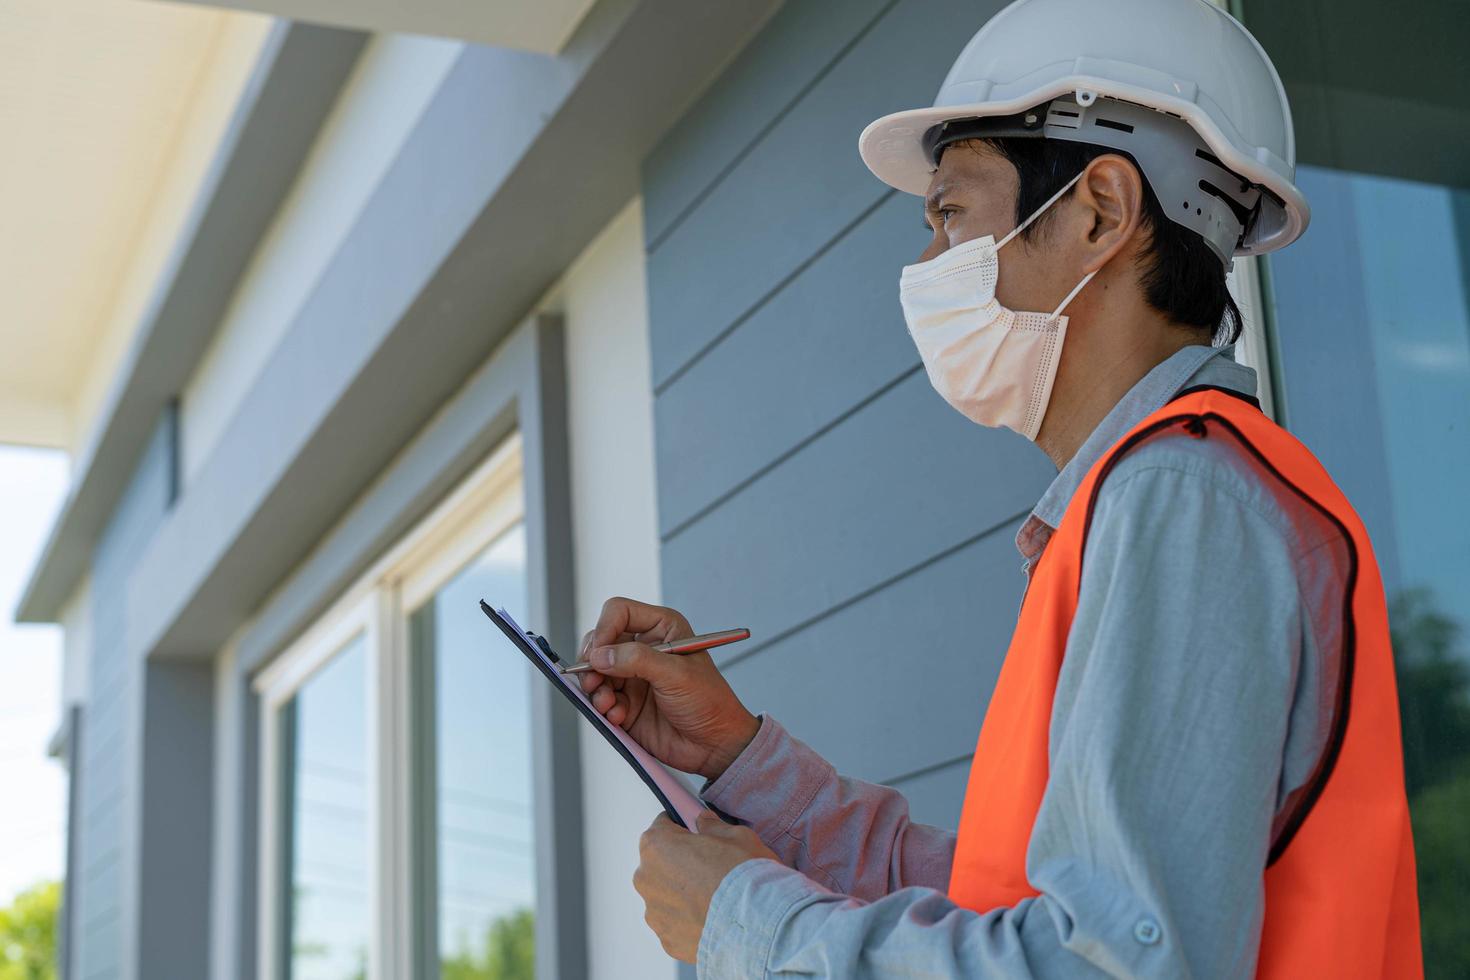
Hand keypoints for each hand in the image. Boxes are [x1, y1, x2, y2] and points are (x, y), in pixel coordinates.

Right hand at [576, 597, 759, 779]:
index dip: (604, 628)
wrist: (714, 745)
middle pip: (600, 641)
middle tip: (593, 680)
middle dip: (592, 661)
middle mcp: (644, 647)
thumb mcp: (676, 674)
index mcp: (662, 629)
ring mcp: (633, 675)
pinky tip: (619, 717)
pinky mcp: (626, 701)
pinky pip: (600, 696)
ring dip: (595, 687)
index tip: (598, 653)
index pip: (619, 612)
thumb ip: (637, 660)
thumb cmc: (709, 702)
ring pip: (595, 670)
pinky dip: (604, 707)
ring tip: (607, 703)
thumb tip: (600, 655)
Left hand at [635, 811, 778, 961]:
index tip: (697, 836)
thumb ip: (712, 826)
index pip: (663, 827)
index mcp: (657, 845)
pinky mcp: (667, 940)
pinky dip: (689, 921)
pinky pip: (675, 924)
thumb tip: (704, 823)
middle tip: (712, 868)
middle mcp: (647, 879)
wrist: (757, 924)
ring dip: (683, 895)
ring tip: (715, 897)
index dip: (683, 829)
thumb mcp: (735, 835)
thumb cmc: (744, 876)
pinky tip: (713, 917)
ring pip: (666, 897)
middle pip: (661, 864)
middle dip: (681, 864)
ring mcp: (654, 913)